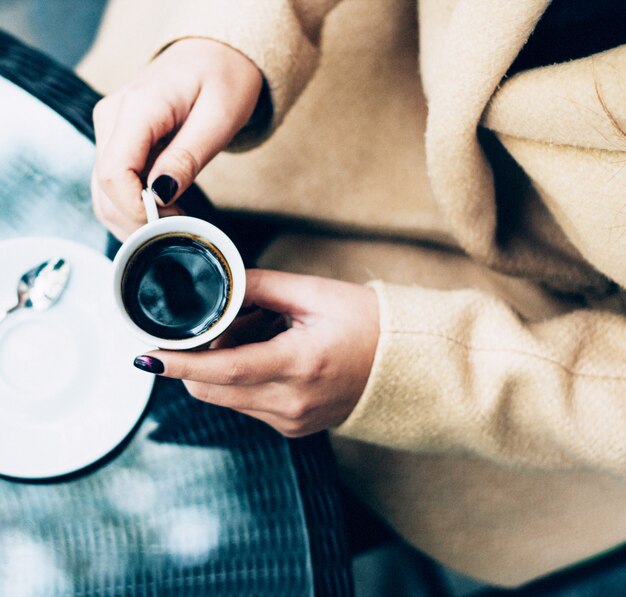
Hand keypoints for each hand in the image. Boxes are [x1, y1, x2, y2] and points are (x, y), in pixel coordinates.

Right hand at [91, 38, 261, 239]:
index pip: (114, 174)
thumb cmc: (223, 81)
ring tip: (173, 223)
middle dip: (137, 222)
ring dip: (133, 219)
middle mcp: (112, 117)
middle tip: (177, 231)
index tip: (170, 222)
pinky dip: (133, 207)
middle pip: (104, 189)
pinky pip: (113, 183)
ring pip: (103, 192)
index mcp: (137, 108)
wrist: (214, 57)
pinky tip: (163, 211)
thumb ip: (187, 158)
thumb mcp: (219, 119)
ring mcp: (110, 128)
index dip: (137, 210)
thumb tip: (160, 195)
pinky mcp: (117, 139)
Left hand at [134, 270, 379, 436]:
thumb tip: (219, 284)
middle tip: (223, 323)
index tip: (145, 356)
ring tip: (258, 333)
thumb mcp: (315, 294)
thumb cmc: (369, 324)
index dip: (179, 362)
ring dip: (222, 366)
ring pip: (226, 398)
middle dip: (198, 358)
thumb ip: (259, 286)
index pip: (224, 369)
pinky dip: (242, 379)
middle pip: (213, 388)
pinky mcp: (292, 428)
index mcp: (299, 364)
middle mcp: (291, 403)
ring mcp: (291, 422)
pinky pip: (247, 405)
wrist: (407, 366)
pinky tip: (269, 353)